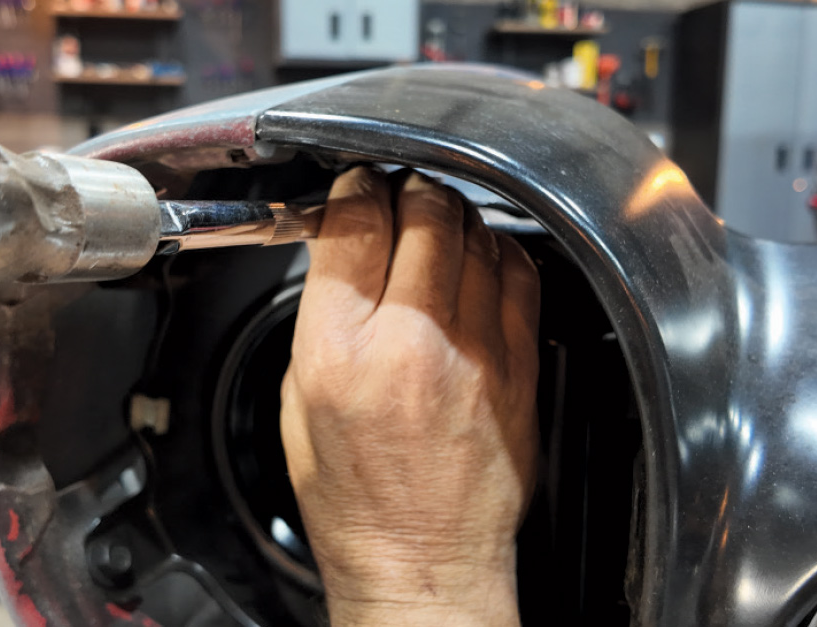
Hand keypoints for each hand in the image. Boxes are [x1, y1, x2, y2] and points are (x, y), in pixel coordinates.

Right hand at [280, 167, 540, 625]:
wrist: (424, 560)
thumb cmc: (358, 500)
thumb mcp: (298, 404)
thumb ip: (322, 319)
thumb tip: (346, 256)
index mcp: (337, 353)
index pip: (353, 227)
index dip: (353, 190)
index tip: (355, 189)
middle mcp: (407, 344)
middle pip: (421, 214)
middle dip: (406, 189)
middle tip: (398, 194)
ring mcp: (472, 352)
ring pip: (474, 234)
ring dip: (451, 214)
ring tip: (435, 223)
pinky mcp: (517, 367)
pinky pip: (518, 274)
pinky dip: (497, 250)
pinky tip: (479, 257)